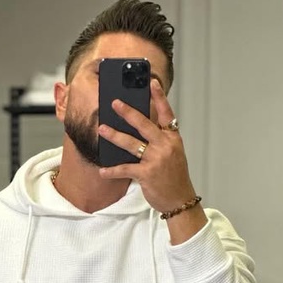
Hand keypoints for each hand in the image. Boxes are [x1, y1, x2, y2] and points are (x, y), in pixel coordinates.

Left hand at [97, 78, 196, 213]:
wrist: (180, 200)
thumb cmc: (174, 176)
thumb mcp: (173, 153)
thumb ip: (160, 139)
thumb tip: (141, 127)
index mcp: (172, 138)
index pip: (166, 113)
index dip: (159, 97)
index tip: (151, 82)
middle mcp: (165, 146)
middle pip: (144, 124)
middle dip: (128, 112)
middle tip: (115, 102)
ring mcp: (156, 159)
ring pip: (131, 144)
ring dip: (114, 136)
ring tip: (102, 129)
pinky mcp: (146, 174)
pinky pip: (125, 169)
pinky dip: (113, 171)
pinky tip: (102, 170)